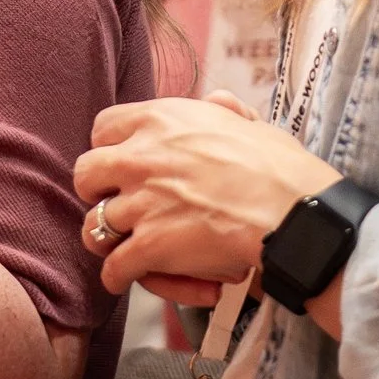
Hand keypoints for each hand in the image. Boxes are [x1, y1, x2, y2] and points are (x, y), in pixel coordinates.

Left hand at [73, 90, 338, 298]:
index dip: (110, 150)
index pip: (103, 127)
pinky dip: (119, 277)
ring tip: (128, 249)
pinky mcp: (150, 245)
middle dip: (98, 194)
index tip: (125, 167)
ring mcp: (142, 202)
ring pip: (93, 226)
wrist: (293, 211)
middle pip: (85, 174)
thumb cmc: (279, 166)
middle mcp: (140, 156)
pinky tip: (132, 278)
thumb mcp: (249, 122)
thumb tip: (215, 101)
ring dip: (110, 241)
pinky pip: (113, 268)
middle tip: (120, 207)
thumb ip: (224, 110)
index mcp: (161, 119)